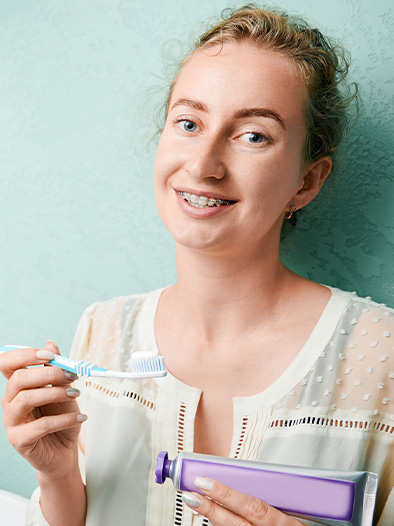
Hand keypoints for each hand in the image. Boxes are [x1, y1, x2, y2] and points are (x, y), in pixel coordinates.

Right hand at [0, 341, 86, 479]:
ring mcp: (12, 421)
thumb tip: (51, 344)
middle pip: (18, 378)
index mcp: (17, 386)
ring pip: (25, 398)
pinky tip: (80, 418)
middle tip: (72, 376)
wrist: (64, 450)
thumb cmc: (61, 416)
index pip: (8, 363)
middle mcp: (9, 401)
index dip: (26, 355)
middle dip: (48, 373)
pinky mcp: (19, 440)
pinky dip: (65, 419)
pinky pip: (41, 425)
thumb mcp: (63, 388)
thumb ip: (56, 368)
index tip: (51, 355)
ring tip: (76, 393)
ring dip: (55, 393)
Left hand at [182, 477, 304, 525]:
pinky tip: (215, 519)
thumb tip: (249, 481)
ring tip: (199, 503)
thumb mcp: (299, 515)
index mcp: (285, 525)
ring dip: (215, 520)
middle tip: (190, 494)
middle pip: (236, 524)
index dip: (227, 495)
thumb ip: (277, 502)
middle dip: (211, 509)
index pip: (252, 507)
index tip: (205, 481)